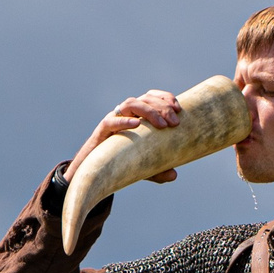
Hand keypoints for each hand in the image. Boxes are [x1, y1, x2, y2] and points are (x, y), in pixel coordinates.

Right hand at [67, 91, 184, 181]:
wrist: (95, 168)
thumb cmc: (122, 159)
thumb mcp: (144, 166)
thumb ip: (159, 170)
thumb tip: (174, 175)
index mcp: (137, 115)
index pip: (152, 97)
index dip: (165, 98)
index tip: (178, 108)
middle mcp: (126, 113)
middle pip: (145, 99)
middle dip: (162, 107)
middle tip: (174, 122)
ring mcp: (114, 119)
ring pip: (130, 104)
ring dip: (148, 111)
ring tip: (162, 125)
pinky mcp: (103, 130)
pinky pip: (111, 121)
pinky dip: (124, 121)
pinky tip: (136, 124)